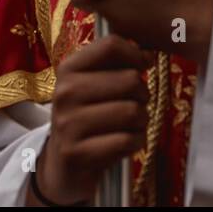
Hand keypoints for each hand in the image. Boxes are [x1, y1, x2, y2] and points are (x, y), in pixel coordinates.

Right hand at [30, 34, 148, 205]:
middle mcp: (64, 93)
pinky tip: (127, 143)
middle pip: (130, 79)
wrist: (64, 166)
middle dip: (143, 94)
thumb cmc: (89, 118)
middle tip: (135, 104)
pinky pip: (128, 140)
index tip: (143, 66)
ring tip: (132, 125)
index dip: (136, 54)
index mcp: (68, 69)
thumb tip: (148, 53)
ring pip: (132, 111)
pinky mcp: (77, 153)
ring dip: (142, 120)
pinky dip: (137, 141)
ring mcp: (68, 124)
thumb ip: (117, 64)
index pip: (110, 46)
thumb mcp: (94, 85)